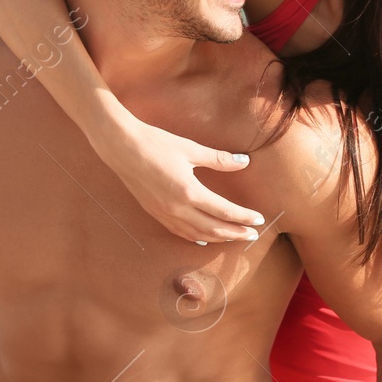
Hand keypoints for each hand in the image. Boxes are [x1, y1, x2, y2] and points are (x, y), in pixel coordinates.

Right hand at [88, 104, 265, 243]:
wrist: (121, 147)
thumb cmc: (156, 144)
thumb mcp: (191, 149)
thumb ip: (219, 159)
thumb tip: (244, 162)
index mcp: (189, 192)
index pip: (224, 211)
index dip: (244, 217)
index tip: (259, 220)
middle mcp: (177, 208)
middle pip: (213, 228)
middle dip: (235, 233)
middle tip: (252, 236)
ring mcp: (164, 213)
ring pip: (196, 234)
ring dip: (217, 238)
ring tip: (233, 237)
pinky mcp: (154, 212)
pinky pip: (179, 231)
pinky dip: (194, 237)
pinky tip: (202, 238)